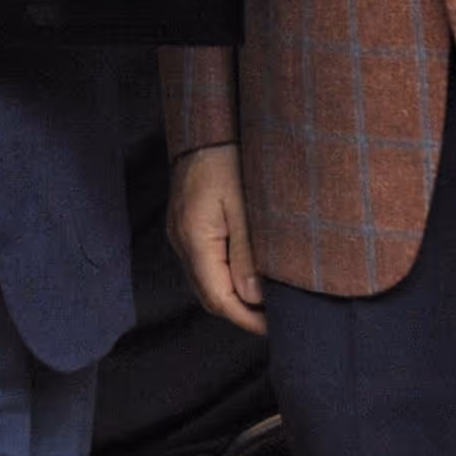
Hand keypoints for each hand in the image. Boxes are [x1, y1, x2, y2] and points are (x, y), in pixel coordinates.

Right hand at [169, 142, 266, 334]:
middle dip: (241, 313)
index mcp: (195, 238)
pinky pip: (203, 265)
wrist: (204, 127)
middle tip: (275, 319)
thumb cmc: (227, 158)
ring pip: (205, 282)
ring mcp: (180, 233)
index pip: (219, 298)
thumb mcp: (245, 205)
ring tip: (266, 300)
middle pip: (209, 296)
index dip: (246, 319)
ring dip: (233, 297)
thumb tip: (254, 297)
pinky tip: (246, 274)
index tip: (274, 328)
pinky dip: (224, 278)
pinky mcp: (185, 226)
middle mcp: (181, 241)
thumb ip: (248, 252)